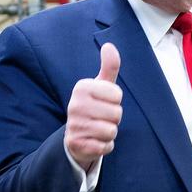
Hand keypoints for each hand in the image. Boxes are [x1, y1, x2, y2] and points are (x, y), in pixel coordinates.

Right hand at [65, 43, 122, 170]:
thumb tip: (109, 45)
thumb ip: (109, 67)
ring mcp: (74, 125)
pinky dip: (105, 146)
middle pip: (117, 113)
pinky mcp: (77, 144)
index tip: (103, 103)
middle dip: (114, 119)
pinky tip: (95, 141)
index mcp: (82, 87)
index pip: (117, 95)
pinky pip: (105, 146)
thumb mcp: (101, 86)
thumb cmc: (93, 107)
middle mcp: (75, 104)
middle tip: (101, 118)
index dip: (115, 101)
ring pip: (112, 131)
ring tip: (97, 129)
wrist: (76, 136)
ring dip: (109, 133)